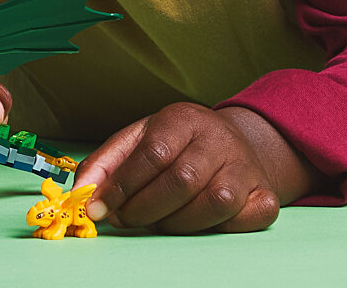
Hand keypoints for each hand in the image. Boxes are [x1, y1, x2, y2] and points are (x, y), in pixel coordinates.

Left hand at [72, 103, 324, 233]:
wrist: (234, 142)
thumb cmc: (178, 143)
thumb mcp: (140, 138)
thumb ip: (108, 163)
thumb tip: (81, 192)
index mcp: (183, 119)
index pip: (152, 153)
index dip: (124, 185)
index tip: (100, 208)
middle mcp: (218, 139)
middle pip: (182, 180)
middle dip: (145, 208)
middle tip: (125, 219)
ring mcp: (245, 168)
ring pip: (214, 203)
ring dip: (176, 223)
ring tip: (156, 221)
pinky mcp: (265, 196)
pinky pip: (243, 220)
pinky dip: (216, 228)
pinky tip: (195, 221)